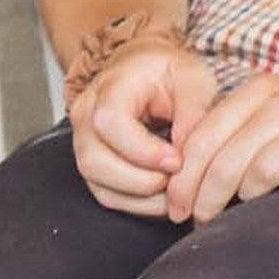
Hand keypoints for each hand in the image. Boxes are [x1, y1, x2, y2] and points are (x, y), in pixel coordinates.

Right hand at [70, 38, 218, 216]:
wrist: (143, 74)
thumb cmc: (165, 75)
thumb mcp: (191, 79)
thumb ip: (194, 113)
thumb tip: (190, 157)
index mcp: (108, 88)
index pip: (110, 124)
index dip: (143, 151)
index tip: (176, 160)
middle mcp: (86, 117)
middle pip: (96, 162)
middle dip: (143, 180)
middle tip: (177, 176)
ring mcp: (84, 145)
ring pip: (100, 186)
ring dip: (142, 197)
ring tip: (173, 188)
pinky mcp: (93, 169)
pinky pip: (108, 197)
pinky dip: (138, 204)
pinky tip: (162, 195)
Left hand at [165, 48, 278, 224]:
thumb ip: (244, 128)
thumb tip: (197, 176)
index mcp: (263, 91)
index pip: (205, 136)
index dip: (183, 178)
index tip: (174, 208)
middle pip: (227, 159)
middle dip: (204, 199)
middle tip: (198, 223)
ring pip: (261, 170)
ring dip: (245, 201)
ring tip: (241, 214)